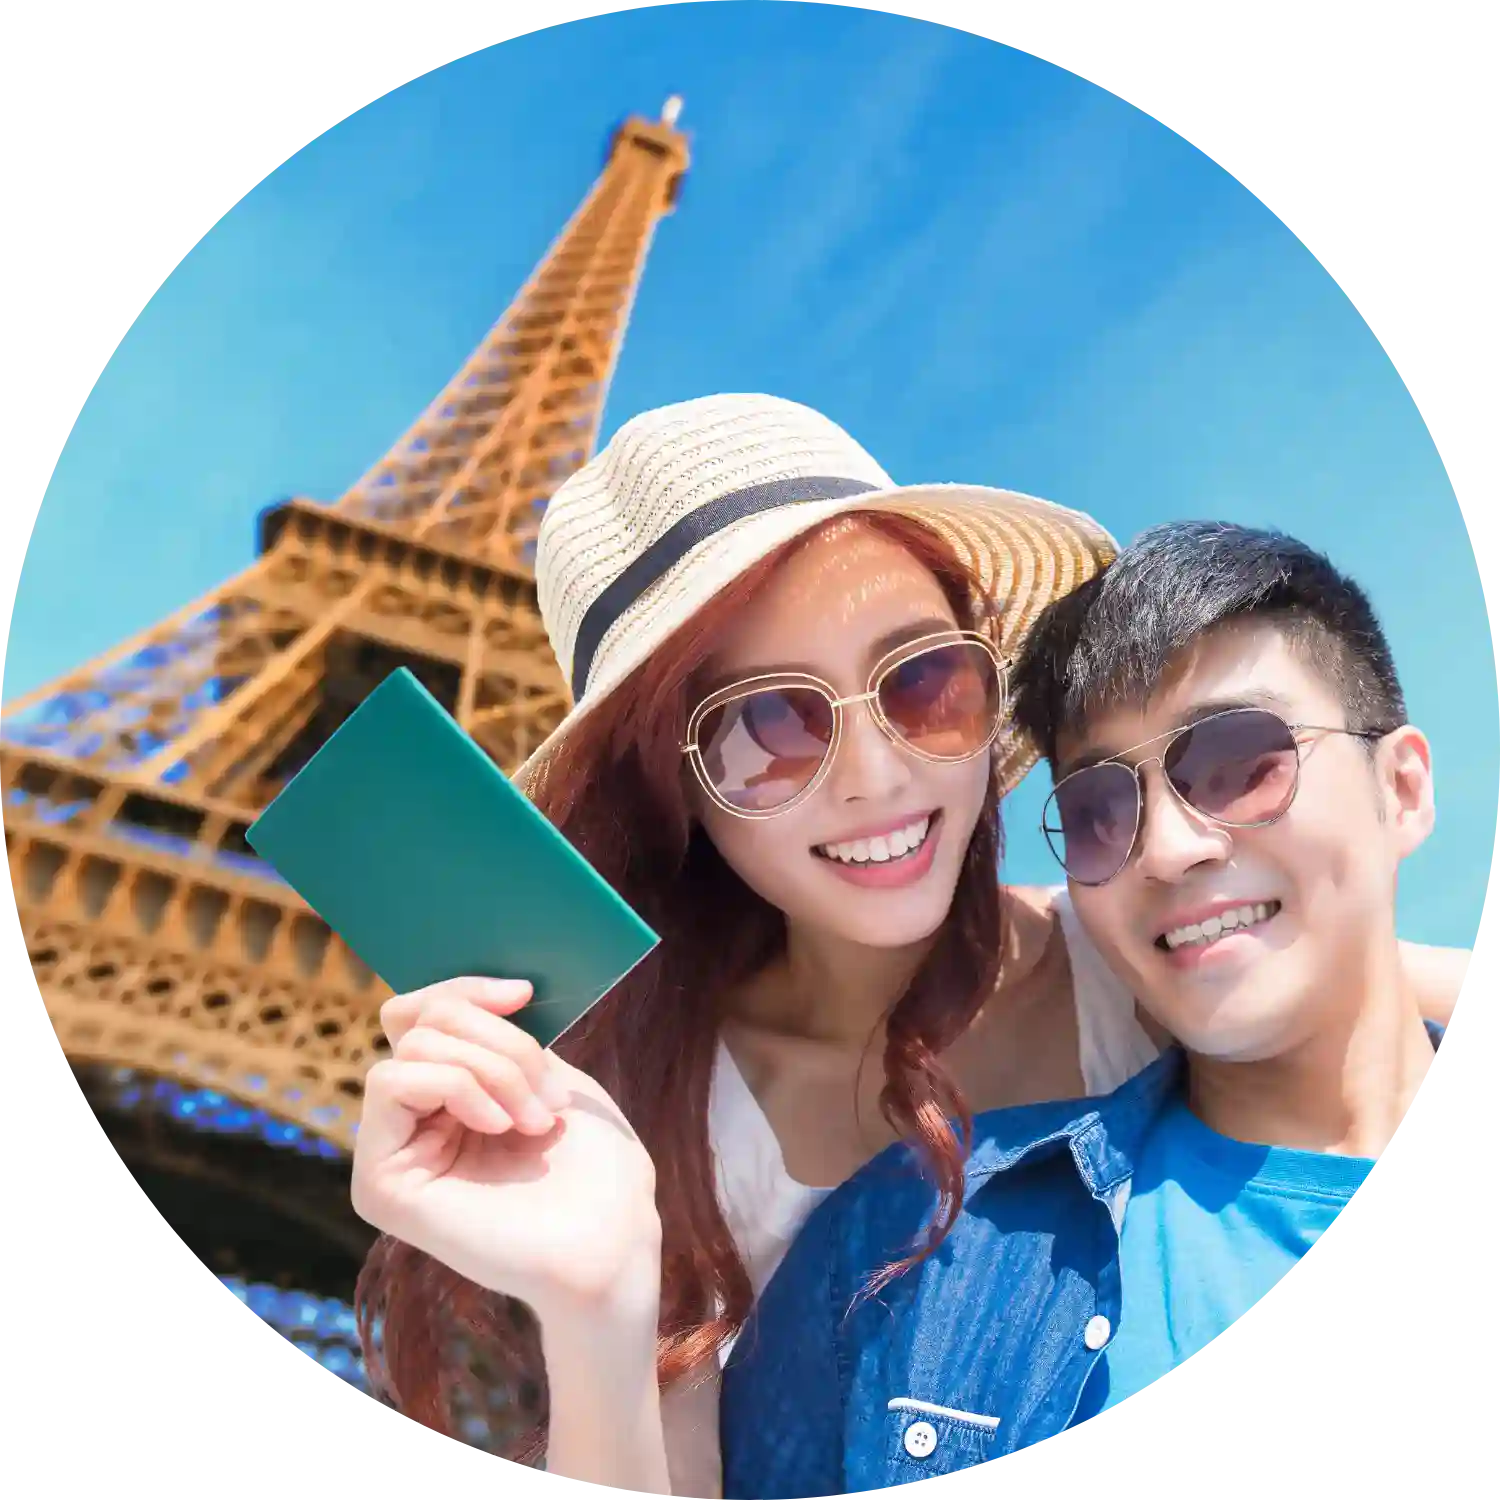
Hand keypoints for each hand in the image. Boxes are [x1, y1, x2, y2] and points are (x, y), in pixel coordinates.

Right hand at [351, 977, 660, 1328]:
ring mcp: (392, 1154)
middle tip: (548, 1091)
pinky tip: (498, 1127)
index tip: (525, 993)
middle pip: (420, 1021)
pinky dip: (457, 1086)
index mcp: (450, 1097)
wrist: (612, 1240)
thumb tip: (462, 995)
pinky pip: (390, 1084)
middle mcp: (413, 1124)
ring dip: (492, 1067)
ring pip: (412, 1047)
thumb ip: (493, 1035)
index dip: (466, 988)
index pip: (420, 1013)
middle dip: (498, 1038)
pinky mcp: (380, 1184)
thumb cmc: (597, 1168)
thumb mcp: (548, 1075)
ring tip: (534, 1120)